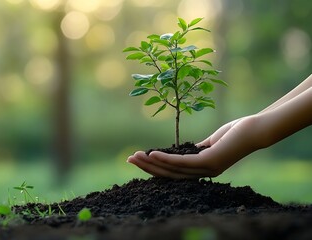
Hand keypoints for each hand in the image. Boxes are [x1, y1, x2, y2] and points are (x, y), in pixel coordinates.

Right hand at [127, 116, 257, 178]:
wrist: (256, 129)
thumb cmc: (236, 132)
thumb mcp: (211, 141)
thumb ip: (197, 148)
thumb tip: (183, 150)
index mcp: (203, 170)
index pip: (174, 172)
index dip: (155, 168)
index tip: (138, 160)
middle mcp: (204, 174)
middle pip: (170, 175)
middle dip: (148, 168)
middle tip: (129, 159)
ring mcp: (207, 170)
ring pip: (173, 170)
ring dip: (152, 164)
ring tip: (136, 157)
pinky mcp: (210, 162)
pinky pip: (183, 163)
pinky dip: (166, 159)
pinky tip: (153, 155)